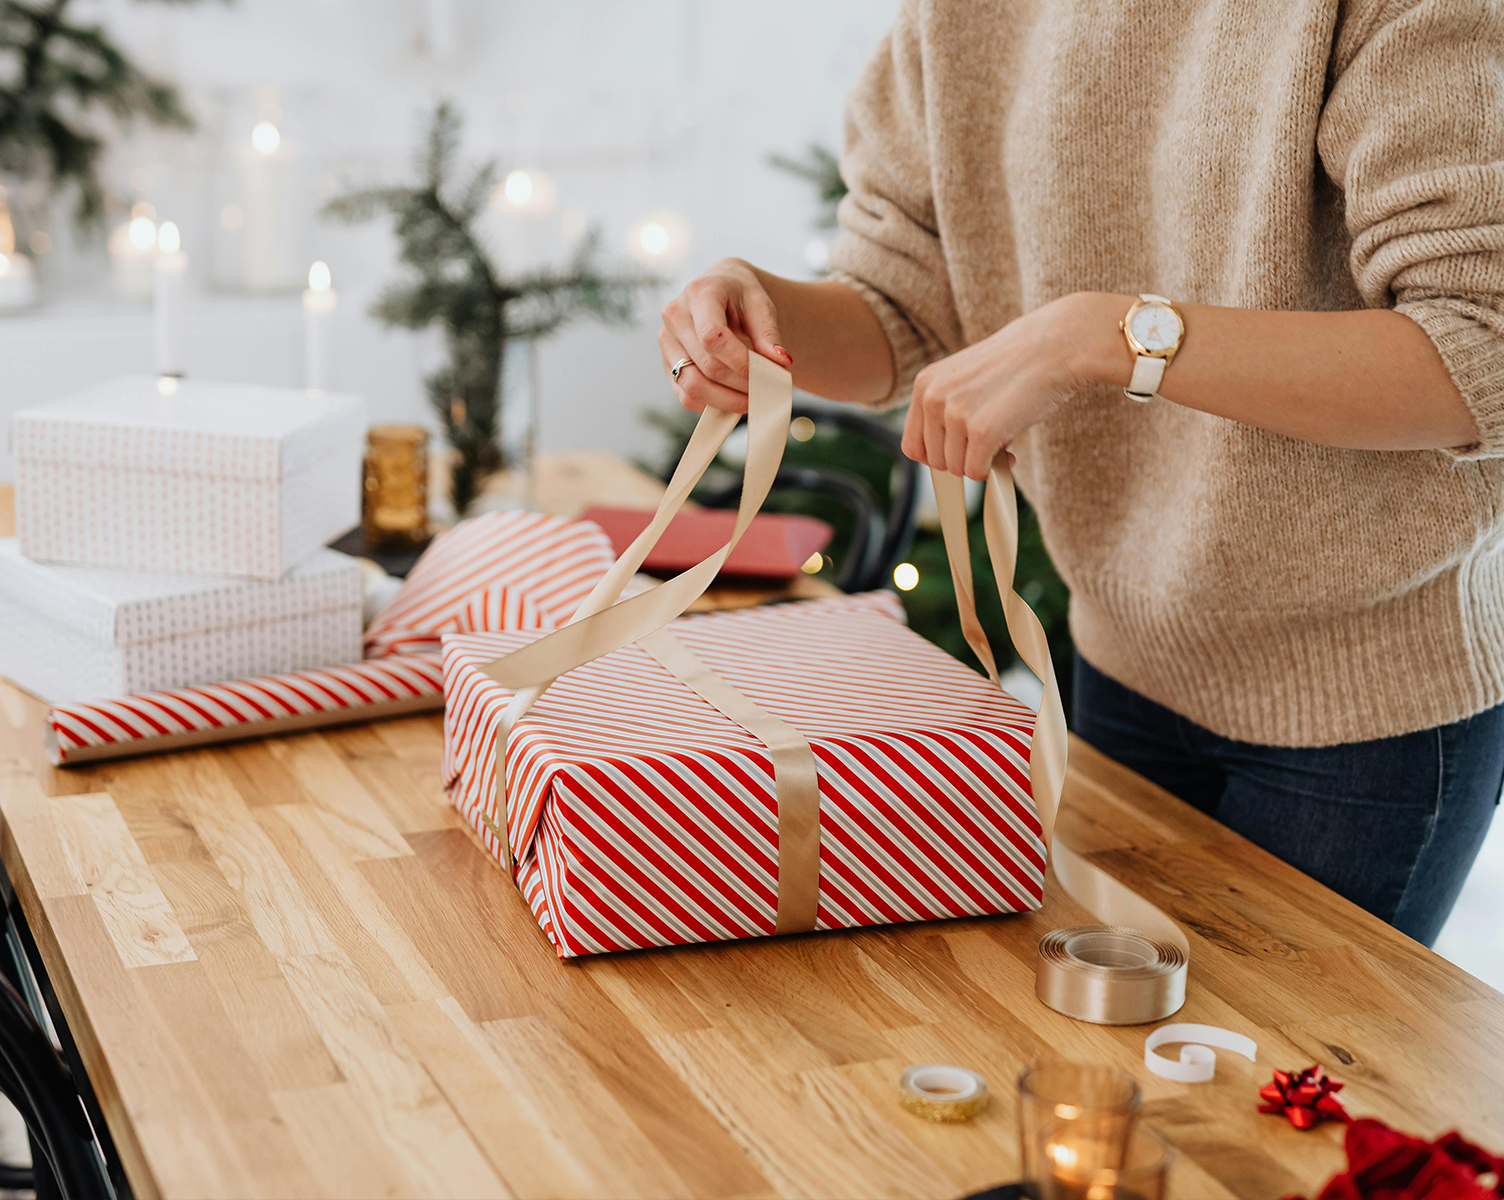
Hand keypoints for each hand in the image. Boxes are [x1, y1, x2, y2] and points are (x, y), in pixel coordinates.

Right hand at [659, 258, 793, 412]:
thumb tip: (781, 362)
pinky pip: (686, 396)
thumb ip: (769, 333)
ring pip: (692, 386)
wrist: (718, 290)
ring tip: (752, 400)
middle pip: (706, 364)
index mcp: (698, 293)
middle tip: (767, 392)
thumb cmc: (740, 296)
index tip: (766, 374)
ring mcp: (666, 342)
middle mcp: (674, 317)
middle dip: (740, 384)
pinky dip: (712, 405)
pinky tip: (734, 400)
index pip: (712, 336)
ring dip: (727, 400)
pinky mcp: (667, 364)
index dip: (740, 362)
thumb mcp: (760, 304)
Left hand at [902, 293, 1116, 478]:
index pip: (912, 446)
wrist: (1055, 345)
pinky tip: (1010, 453)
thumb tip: (947, 459)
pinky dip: (994, 470)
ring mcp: (955, 415)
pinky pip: (976, 472)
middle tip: (989, 449)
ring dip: (980, 464)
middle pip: (935, 461)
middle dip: (962, 460)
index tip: (960, 453)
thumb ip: (948, 411)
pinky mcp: (982, 431)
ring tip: (1002, 444)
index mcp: (924, 384)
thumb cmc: (1017, 363)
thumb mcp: (966, 379)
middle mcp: (932, 399)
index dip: (937, 457)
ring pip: (956, 469)